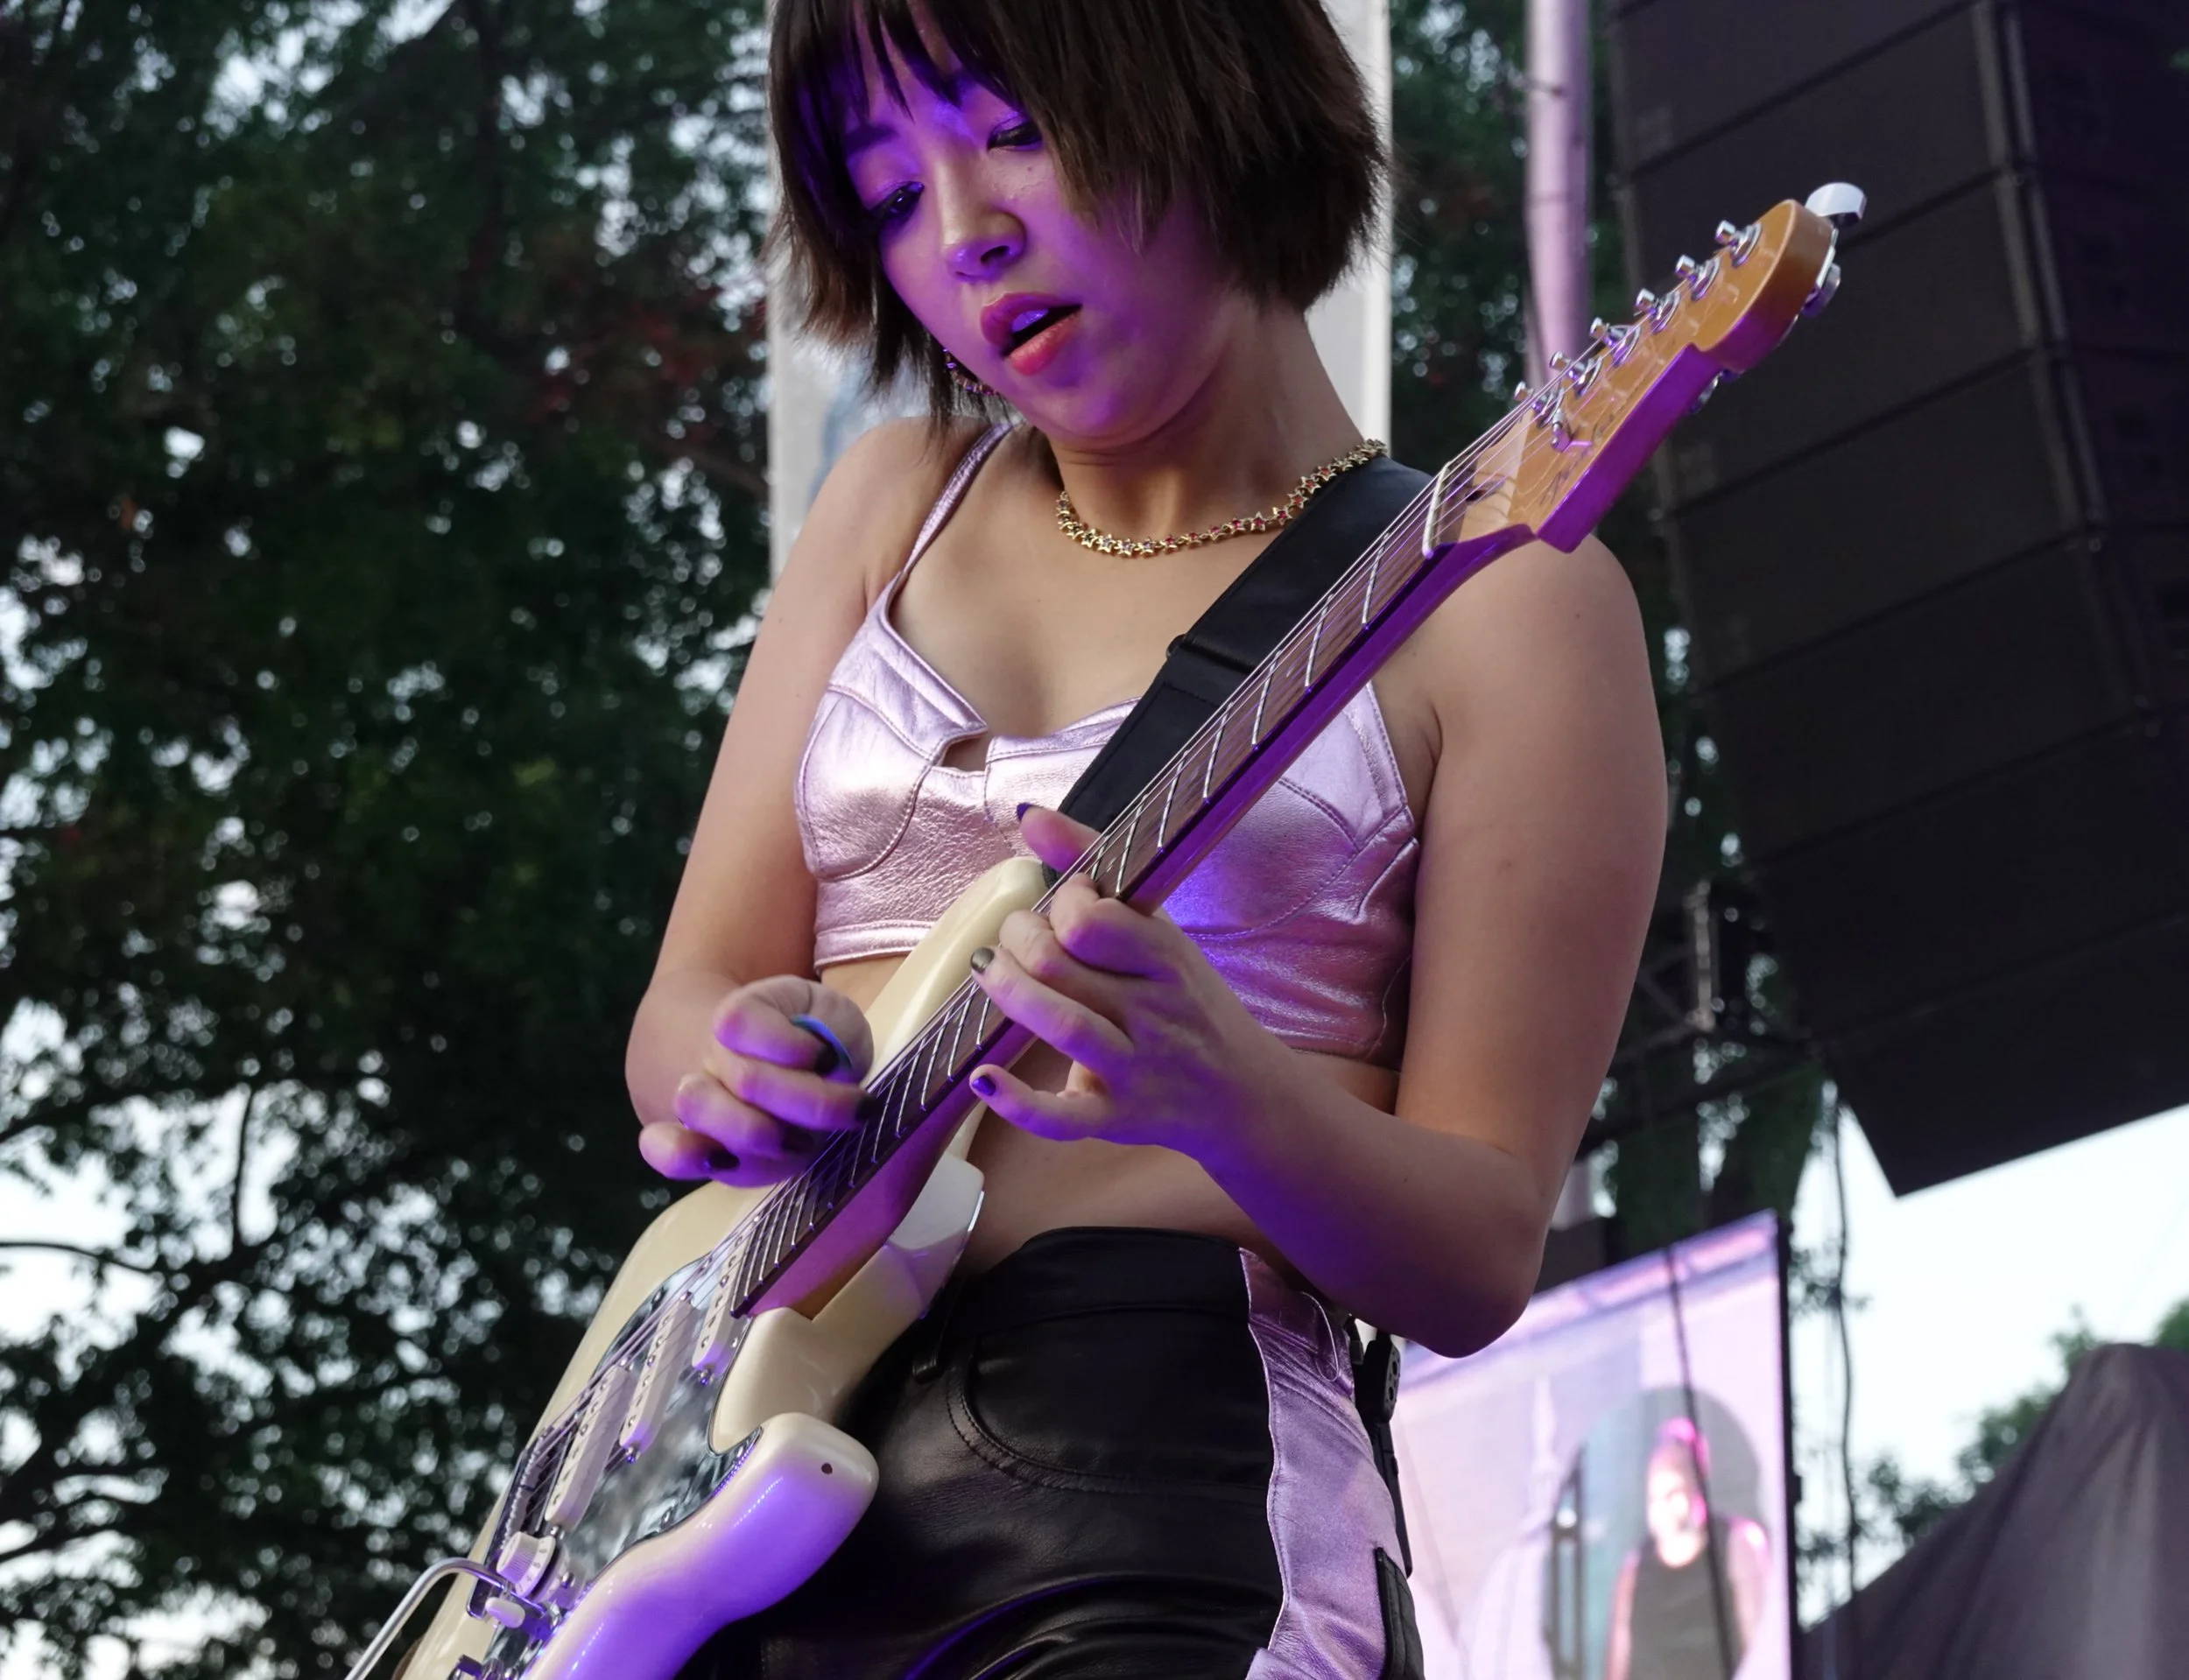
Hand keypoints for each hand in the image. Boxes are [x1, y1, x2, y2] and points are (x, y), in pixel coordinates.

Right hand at [637, 976, 873, 1186]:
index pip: (741, 1021)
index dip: (793, 1045)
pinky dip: (688, 1157)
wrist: (761, 1064)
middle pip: (746, 1078)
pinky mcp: (697, 1146)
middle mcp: (712, 1055)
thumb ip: (835, 1028)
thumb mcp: (831, 1016)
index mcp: (744, 1013)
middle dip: (810, 1102)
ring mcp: (699, 1102)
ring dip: (758, 1133)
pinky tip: (725, 1159)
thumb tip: (828, 1061)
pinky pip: (667, 1151)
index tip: (831, 1059)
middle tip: (852, 1109)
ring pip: (701, 1110)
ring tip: (800, 1142)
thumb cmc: (810, 1038)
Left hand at [965, 806, 1286, 1157]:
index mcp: (1167, 958)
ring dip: (1010, 993)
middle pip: (1063, 966)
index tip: (1062, 902)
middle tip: (1013, 937)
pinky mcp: (1115, 1119)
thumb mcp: (1158, 931)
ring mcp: (1135, 1068)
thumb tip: (1027, 815)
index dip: (1062, 902)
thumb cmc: (1186, 1000)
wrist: (1243, 1093)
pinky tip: (983, 1078)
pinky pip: (1062, 1119)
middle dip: (1019, 941)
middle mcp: (1154, 1012)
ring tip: (990, 971)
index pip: (1095, 920)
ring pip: (1062, 1026)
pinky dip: (1017, 1102)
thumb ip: (1093, 866)